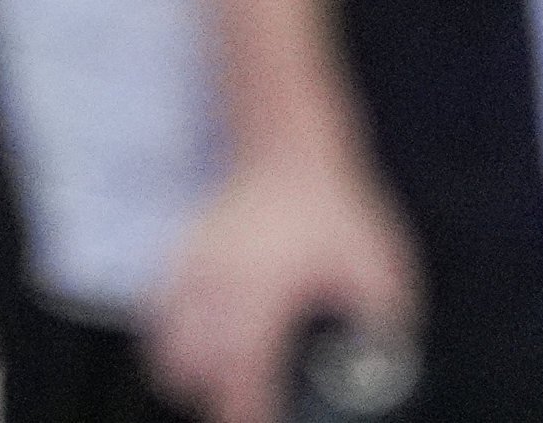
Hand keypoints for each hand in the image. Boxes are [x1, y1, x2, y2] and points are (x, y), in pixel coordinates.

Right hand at [144, 151, 420, 422]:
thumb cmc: (333, 207)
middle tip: (248, 405)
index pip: (243, 372)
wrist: (289, 147)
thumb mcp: (378, 263)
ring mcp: (193, 269)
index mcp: (265, 290)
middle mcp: (219, 283)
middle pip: (191, 370)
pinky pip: (157, 317)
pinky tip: (199, 350)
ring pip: (167, 347)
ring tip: (223, 385)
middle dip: (218, 399)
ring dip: (191, 375)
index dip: (251, 411)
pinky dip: (171, 342)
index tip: (264, 419)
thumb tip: (385, 368)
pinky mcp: (181, 257)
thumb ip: (383, 322)